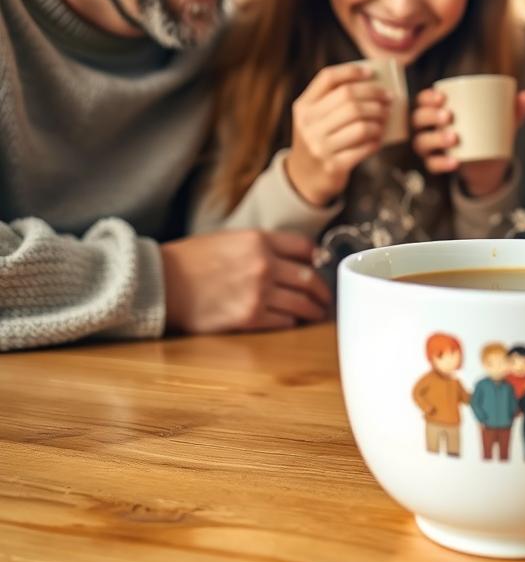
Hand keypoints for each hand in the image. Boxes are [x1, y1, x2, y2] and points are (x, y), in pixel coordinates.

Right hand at [161, 230, 332, 333]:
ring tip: (317, 314)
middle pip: (309, 277)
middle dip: (321, 290)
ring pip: (301, 303)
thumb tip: (292, 258)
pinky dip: (291, 322)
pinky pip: (283, 321)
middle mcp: (264, 264)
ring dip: (313, 310)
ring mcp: (258, 292)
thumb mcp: (229, 239)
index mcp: (259, 240)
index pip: (305, 247)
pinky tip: (292, 322)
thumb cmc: (191, 260)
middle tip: (325, 297)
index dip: (316, 258)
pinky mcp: (249, 317)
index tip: (319, 265)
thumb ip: (261, 246)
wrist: (161, 283)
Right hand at [285, 64, 392, 206]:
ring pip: (360, 124)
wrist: (304, 178)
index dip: (351, 71)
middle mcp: (308, 124)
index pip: (327, 78)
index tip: (372, 73)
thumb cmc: (319, 140)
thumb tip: (374, 83)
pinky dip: (376, 140)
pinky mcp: (334, 165)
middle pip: (349, 98)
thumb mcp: (315, 118)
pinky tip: (379, 138)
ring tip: (385, 118)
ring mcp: (319, 146)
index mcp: (303, 107)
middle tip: (389, 98)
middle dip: (374, 95)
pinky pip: (364, 146)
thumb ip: (333, 100)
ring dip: (379, 119)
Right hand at [412, 88, 524, 197]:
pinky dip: (441, 163)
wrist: (488, 162)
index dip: (427, 97)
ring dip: (435, 138)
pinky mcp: (437, 164)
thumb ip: (514, 109)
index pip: (423, 99)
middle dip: (429, 115)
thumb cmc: (489, 131)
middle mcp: (429, 127)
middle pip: (418, 119)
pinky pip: (432, 165)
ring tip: (454, 137)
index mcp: (438, 109)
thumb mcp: (502, 120)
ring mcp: (431, 147)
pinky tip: (454, 162)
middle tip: (448, 116)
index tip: (442, 97)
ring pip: (421, 142)